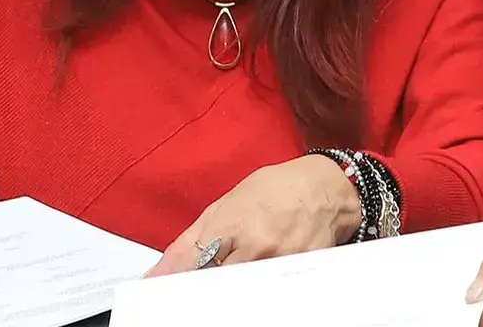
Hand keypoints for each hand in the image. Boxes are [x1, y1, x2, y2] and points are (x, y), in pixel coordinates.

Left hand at [147, 155, 359, 275]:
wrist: (323, 190)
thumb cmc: (273, 192)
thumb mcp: (222, 207)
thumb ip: (188, 243)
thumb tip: (159, 272)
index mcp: (230, 227)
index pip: (194, 267)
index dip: (178, 282)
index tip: (167, 290)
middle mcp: (256, 248)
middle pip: (219, 284)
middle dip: (206, 286)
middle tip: (199, 285)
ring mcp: (281, 263)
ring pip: (244, 289)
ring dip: (233, 287)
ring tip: (235, 271)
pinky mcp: (302, 275)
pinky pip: (272, 292)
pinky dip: (260, 287)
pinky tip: (259, 275)